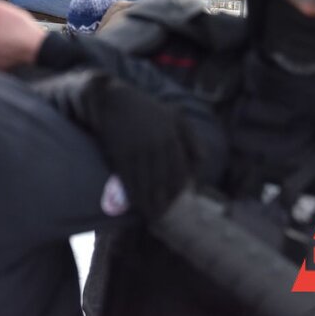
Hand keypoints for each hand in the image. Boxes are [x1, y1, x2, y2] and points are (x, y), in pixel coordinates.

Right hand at [78, 76, 197, 219]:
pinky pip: (128, 177)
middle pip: (162, 179)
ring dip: (148, 201)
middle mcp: (157, 143)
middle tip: (161, 215)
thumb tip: (201, 163)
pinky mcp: (121, 151)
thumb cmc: (145, 109)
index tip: (175, 202)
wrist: (113, 99)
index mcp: (172, 135)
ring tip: (150, 215)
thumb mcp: (175, 117)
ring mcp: (138, 148)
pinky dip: (132, 192)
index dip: (177, 190)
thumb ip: (192, 138)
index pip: (179, 169)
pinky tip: (134, 202)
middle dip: (162, 200)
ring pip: (145, 181)